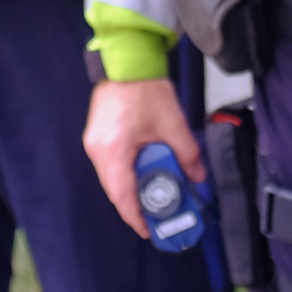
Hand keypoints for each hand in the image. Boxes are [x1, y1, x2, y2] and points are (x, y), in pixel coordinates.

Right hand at [82, 78, 202, 238]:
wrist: (127, 59)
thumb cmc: (146, 88)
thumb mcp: (173, 124)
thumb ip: (187, 154)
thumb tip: (198, 178)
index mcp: (114, 150)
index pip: (122, 196)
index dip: (136, 217)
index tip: (150, 231)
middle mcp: (98, 151)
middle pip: (115, 191)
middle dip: (135, 207)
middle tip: (157, 218)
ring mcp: (94, 143)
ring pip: (111, 180)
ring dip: (130, 191)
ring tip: (153, 200)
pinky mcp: (96, 136)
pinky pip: (109, 166)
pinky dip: (124, 176)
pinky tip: (142, 177)